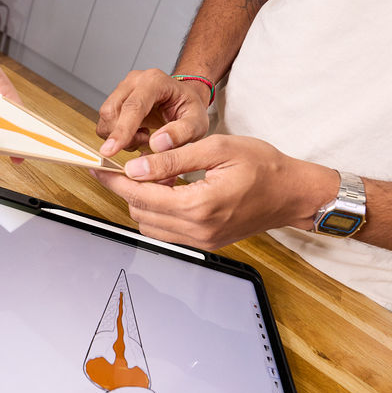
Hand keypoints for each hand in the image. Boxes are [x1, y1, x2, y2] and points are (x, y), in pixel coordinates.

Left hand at [93, 135, 336, 249]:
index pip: (142, 194)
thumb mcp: (217, 149)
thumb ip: (174, 160)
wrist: (293, 193)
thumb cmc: (264, 166)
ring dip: (142, 202)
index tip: (98, 167)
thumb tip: (136, 168)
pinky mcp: (206, 243)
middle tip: (121, 165)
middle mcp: (199, 229)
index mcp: (200, 204)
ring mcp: (202, 240)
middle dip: (126, 189)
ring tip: (149, 176)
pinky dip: (158, 212)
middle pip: (141, 212)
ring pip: (151, 225)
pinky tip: (166, 191)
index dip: (115, 180)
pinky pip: (168, 231)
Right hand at [96, 69, 210, 157]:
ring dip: (121, 137)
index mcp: (155, 81)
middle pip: (111, 111)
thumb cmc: (190, 109)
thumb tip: (157, 144)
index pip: (133, 106)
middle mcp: (134, 81)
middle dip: (123, 136)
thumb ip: (182, 133)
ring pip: (105, 119)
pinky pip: (106, 123)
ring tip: (145, 136)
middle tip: (147, 141)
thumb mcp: (197, 123)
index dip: (121, 130)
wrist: (183, 100)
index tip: (109, 151)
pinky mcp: (115, 100)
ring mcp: (122, 89)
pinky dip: (119, 136)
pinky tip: (138, 133)